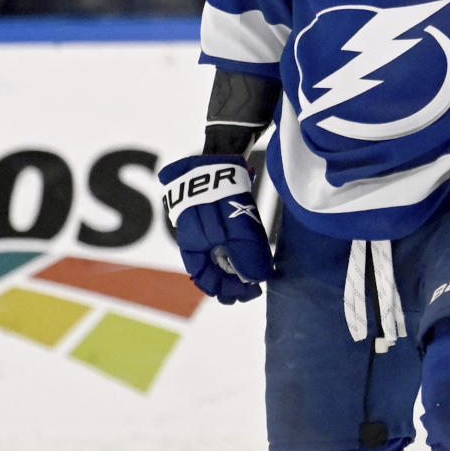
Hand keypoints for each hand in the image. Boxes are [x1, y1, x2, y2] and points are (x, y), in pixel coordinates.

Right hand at [159, 154, 272, 301]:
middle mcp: (195, 240)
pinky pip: (224, 241)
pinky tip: (252, 252)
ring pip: (219, 256)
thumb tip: (256, 279)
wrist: (218, 157)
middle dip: (233, 282)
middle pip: (212, 271)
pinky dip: (237, 250)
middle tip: (255, 288)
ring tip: (256, 273)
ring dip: (236, 267)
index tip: (251, 293)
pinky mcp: (214, 215)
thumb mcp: (237, 229)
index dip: (228, 291)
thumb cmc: (222, 195)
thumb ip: (246, 256)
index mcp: (193, 247)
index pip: (207, 280)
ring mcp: (204, 227)